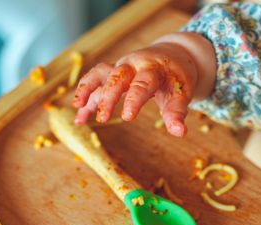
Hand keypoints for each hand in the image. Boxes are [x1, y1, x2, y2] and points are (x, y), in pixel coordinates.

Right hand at [73, 42, 197, 136]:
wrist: (171, 56)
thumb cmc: (176, 77)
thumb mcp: (181, 92)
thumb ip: (177, 112)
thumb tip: (180, 132)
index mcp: (153, 68)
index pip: (142, 83)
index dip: (134, 99)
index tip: (128, 117)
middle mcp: (134, 65)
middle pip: (117, 76)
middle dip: (108, 97)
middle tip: (103, 118)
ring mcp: (121, 67)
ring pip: (101, 74)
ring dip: (88, 90)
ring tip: (79, 110)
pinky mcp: (113, 72)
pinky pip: (95, 80)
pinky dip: (85, 94)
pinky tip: (79, 115)